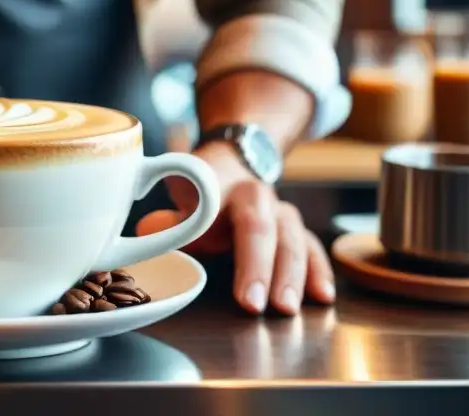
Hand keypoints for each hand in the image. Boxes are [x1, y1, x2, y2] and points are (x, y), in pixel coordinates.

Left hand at [137, 142, 334, 314]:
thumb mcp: (179, 194)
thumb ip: (167, 217)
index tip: (247, 297)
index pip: (238, 221)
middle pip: (269, 233)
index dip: (246, 260)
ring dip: (296, 276)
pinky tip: (322, 296)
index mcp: (226, 188)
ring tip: (290, 308)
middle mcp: (260, 198)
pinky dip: (319, 270)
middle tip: (266, 308)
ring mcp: (281, 213)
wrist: (228, 160)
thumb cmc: (199, 188)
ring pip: (295, 240)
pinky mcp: (295, 229)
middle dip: (268, 272)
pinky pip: (311, 247)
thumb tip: (145, 232)